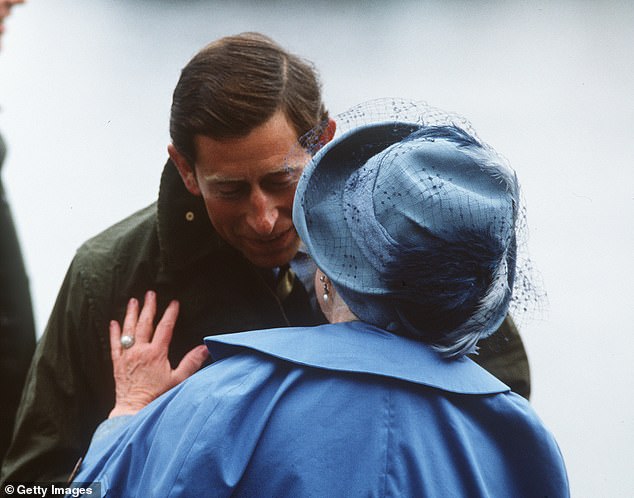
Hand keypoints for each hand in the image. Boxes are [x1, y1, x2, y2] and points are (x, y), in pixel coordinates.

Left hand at [108, 290, 208, 417]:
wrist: (134, 409)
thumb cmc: (157, 395)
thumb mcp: (178, 379)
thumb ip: (191, 362)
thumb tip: (205, 348)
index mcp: (156, 353)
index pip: (165, 328)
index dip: (170, 314)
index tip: (173, 303)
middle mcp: (140, 351)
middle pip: (145, 324)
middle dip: (148, 307)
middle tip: (150, 294)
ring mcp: (127, 356)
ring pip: (128, 330)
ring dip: (131, 314)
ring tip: (133, 301)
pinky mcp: (117, 363)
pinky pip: (114, 344)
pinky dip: (114, 332)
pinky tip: (114, 322)